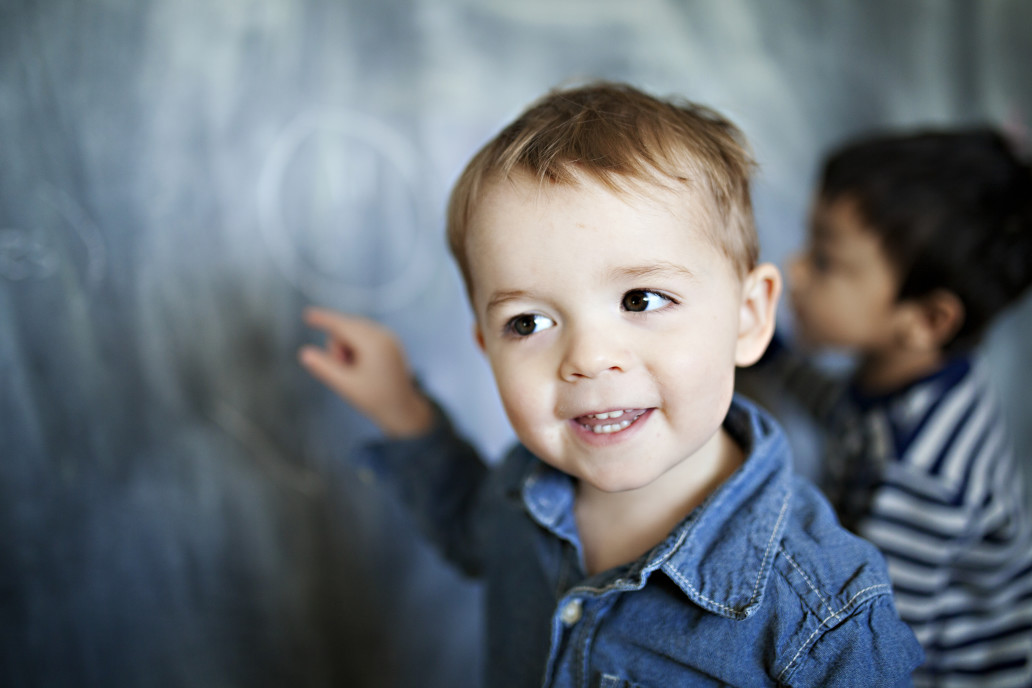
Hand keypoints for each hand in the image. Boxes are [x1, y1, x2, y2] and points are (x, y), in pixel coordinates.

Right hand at [299, 307, 434, 437]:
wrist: (404, 410)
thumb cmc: (376, 400)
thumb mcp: (346, 385)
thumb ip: (324, 368)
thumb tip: (304, 353)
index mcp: (374, 344)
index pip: (342, 325)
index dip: (323, 319)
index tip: (307, 314)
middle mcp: (384, 335)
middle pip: (347, 329)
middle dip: (338, 348)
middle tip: (344, 371)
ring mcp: (390, 337)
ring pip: (355, 333)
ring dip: (347, 350)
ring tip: (356, 373)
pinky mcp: (391, 343)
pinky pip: (365, 337)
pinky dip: (357, 349)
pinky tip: (362, 368)